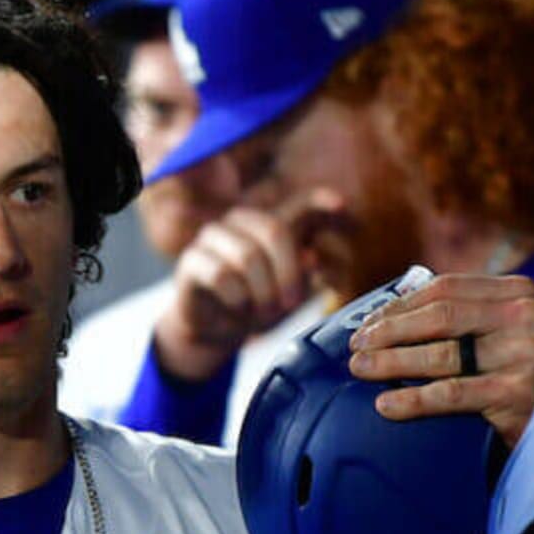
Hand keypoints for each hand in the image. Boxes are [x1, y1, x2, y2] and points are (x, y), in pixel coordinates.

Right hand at [156, 189, 344, 381]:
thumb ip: (302, 273)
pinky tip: (237, 306)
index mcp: (269, 223)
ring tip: (262, 311)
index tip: (343, 207)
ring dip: (261, 292)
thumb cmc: (255, 306)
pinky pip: (221, 275)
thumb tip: (311, 257)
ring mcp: (212, 237)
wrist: (213, 331)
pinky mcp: (191, 260)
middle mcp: (240, 221)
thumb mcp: (287, 294)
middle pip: (275, 231)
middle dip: (288, 273)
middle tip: (290, 304)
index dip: (321, 202)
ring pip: (248, 256)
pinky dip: (237, 298)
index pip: (300, 205)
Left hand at [348, 273, 533, 446]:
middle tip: (356, 347)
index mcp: (516, 293)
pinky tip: (385, 405)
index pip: (445, 289)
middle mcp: (523, 317)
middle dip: (388, 332)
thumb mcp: (503, 330)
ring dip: (391, 362)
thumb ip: (463, 315)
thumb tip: (390, 311)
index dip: (399, 306)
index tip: (366, 323)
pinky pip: (450, 394)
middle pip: (438, 317)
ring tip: (359, 369)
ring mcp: (524, 354)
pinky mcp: (516, 393)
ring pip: (441, 355)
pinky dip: (412, 400)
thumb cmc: (522, 369)